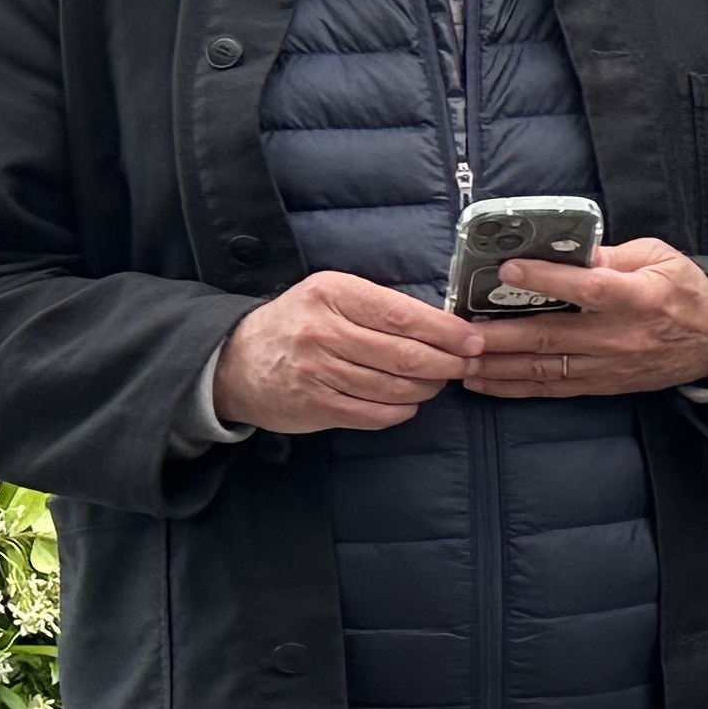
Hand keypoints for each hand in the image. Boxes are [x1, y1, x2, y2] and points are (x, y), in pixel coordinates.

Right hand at [214, 271, 484, 434]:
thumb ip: (381, 305)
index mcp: (333, 295)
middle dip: (447, 363)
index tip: (472, 340)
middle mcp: (323, 332)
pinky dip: (402, 409)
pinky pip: (375, 413)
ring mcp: (317, 373)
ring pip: (394, 387)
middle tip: (466, 365)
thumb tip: (444, 324)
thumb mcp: (332, 295)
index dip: (446, 332)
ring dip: (427, 388)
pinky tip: (408, 401)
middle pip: (405, 355)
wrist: (235, 361)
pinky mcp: (315, 406)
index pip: (403, 315)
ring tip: (438, 381)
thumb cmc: (298, 322)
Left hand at [463, 237, 707, 397]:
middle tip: (460, 333)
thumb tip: (566, 250)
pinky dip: (514, 387)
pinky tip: (482, 382)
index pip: (588, 289)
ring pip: (545, 369)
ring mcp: (610, 366)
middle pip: (553, 337)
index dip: (548, 279)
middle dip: (501, 336)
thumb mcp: (658, 257)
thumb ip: (611, 256)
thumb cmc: (685, 290)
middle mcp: (621, 337)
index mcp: (639, 297)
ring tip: (459, 361)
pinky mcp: (603, 385)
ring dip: (498, 366)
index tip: (508, 269)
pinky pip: (552, 388)